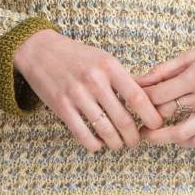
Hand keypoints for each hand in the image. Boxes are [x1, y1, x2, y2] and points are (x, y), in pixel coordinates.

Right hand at [14, 30, 164, 152]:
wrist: (39, 50)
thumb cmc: (77, 56)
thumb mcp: (103, 58)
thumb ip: (122, 78)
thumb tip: (147, 100)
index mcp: (109, 66)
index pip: (137, 97)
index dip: (150, 116)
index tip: (156, 125)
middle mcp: (94, 80)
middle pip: (123, 119)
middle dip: (134, 137)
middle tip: (136, 141)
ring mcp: (76, 94)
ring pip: (105, 130)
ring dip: (116, 143)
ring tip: (119, 144)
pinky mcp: (61, 107)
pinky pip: (83, 135)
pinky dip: (95, 144)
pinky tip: (99, 143)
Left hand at [131, 39, 194, 147]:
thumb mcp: (191, 56)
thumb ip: (164, 70)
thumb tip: (138, 80)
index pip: (159, 95)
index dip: (141, 99)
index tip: (131, 100)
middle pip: (167, 114)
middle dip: (147, 117)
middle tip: (134, 119)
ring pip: (182, 134)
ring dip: (161, 138)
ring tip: (148, 136)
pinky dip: (184, 142)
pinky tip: (174, 137)